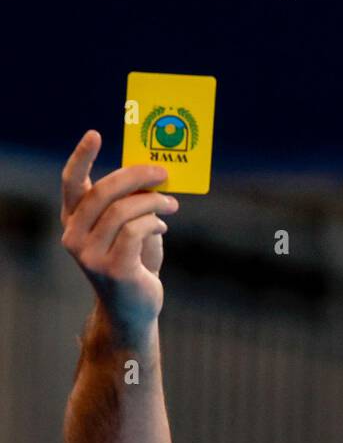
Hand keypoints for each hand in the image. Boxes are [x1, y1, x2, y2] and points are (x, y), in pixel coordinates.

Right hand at [60, 129, 179, 337]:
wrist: (133, 308)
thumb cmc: (132, 261)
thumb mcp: (126, 227)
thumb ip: (129, 203)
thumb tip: (150, 174)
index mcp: (73, 221)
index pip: (72, 183)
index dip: (81, 157)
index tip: (95, 134)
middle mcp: (75, 237)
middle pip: (103, 192)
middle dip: (136, 176)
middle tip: (163, 172)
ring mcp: (91, 255)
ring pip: (123, 211)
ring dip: (153, 202)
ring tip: (171, 204)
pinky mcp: (113, 269)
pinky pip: (136, 231)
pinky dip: (154, 222)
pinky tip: (162, 225)